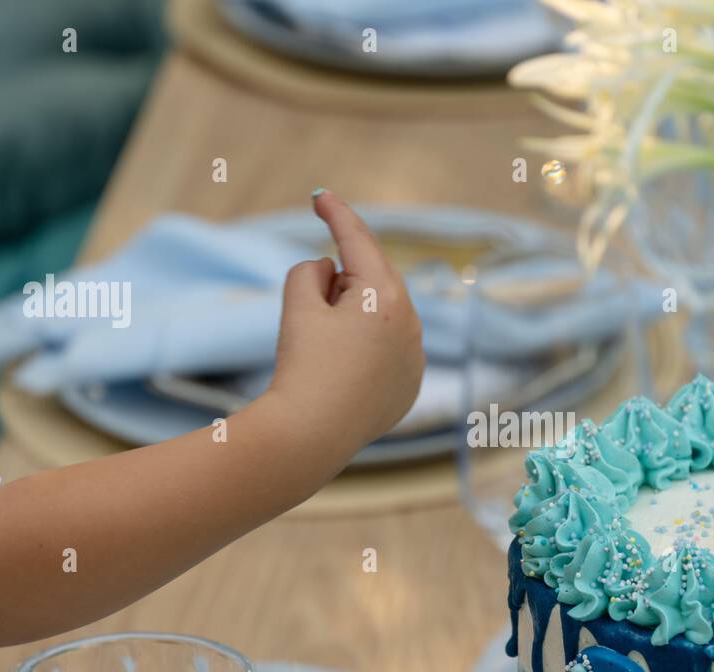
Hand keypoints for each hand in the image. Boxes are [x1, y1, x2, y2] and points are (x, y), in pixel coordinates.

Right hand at [266, 190, 424, 449]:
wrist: (312, 434)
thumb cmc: (303, 366)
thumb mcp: (297, 305)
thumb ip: (311, 271)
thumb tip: (332, 270)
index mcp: (385, 295)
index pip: (359, 241)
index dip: (336, 214)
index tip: (320, 196)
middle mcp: (411, 322)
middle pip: (372, 279)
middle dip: (342, 281)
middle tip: (313, 305)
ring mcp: (416, 356)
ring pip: (382, 316)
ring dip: (355, 316)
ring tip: (325, 349)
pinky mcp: (410, 384)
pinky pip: (389, 351)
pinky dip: (367, 349)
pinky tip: (343, 373)